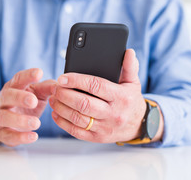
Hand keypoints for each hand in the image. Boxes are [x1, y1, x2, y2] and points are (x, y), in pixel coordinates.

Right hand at [0, 68, 55, 145]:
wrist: (8, 121)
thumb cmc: (26, 103)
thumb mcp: (38, 93)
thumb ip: (48, 88)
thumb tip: (60, 85)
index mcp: (14, 87)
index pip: (18, 78)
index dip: (27, 75)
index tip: (39, 73)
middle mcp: (4, 100)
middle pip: (7, 96)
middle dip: (19, 98)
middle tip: (33, 101)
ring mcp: (0, 116)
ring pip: (4, 117)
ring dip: (20, 120)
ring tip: (36, 123)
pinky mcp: (2, 133)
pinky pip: (7, 135)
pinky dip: (20, 137)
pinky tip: (33, 136)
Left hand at [49, 49, 163, 142]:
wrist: (138, 125)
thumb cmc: (131, 100)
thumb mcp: (133, 82)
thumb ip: (129, 66)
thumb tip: (128, 51)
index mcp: (121, 97)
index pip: (96, 86)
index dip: (77, 81)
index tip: (63, 77)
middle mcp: (114, 114)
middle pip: (84, 104)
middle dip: (65, 95)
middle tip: (56, 88)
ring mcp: (105, 128)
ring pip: (78, 118)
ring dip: (61, 108)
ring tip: (53, 98)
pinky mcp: (98, 138)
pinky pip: (77, 131)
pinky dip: (63, 123)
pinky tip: (56, 113)